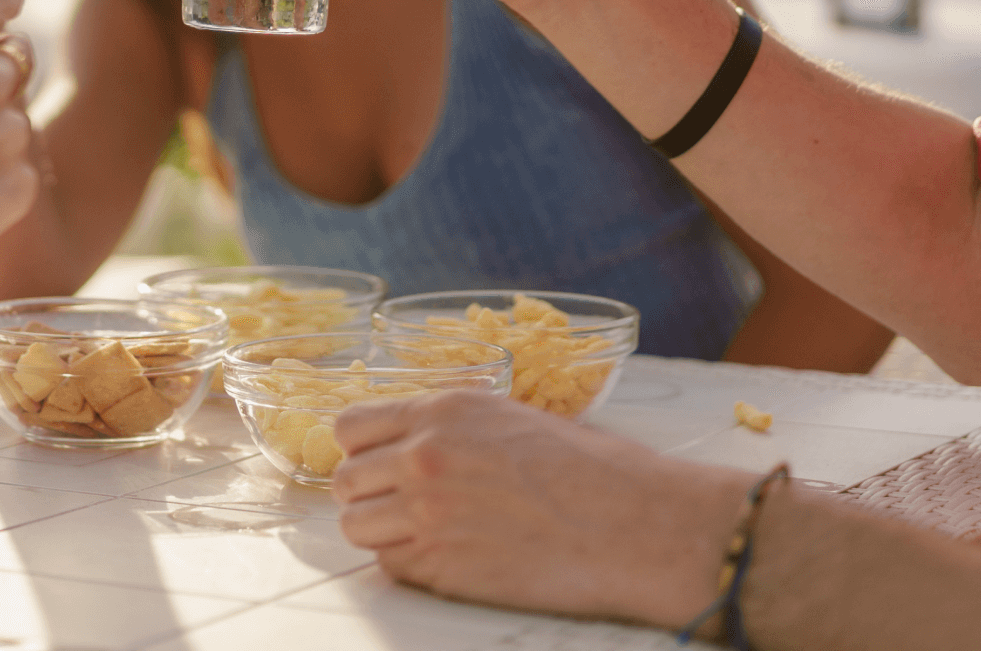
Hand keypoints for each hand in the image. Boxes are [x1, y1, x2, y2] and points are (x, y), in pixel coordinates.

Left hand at [333, 391, 750, 628]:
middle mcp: (424, 457)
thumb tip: (427, 438)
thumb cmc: (597, 470)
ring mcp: (428, 514)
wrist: (636, 525)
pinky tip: (448, 555)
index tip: (374, 460)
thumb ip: (457, 426)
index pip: (351, 426)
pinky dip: (409, 564)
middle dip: (366, 492)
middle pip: (344, 480)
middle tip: (397, 503)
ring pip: (355, 526)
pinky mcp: (442, 568)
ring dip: (380, 530)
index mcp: (444, 411)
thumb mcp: (516, 418)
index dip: (360, 448)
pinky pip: (391, 566)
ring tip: (419, 532)